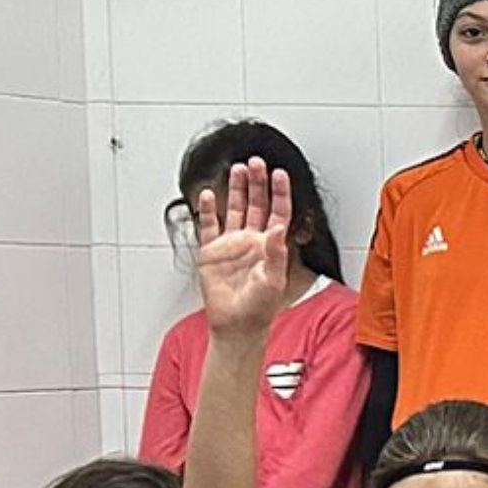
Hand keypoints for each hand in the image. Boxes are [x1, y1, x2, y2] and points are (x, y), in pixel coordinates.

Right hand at [192, 159, 296, 336]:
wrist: (236, 324)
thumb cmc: (259, 308)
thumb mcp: (272, 281)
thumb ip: (276, 254)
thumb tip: (277, 229)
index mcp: (270, 246)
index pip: (277, 212)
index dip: (280, 193)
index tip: (279, 174)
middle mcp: (252, 241)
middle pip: (256, 204)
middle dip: (257, 183)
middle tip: (256, 163)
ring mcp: (231, 244)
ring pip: (234, 209)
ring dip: (236, 189)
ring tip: (237, 169)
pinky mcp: (212, 252)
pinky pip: (209, 226)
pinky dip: (207, 209)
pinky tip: (207, 194)